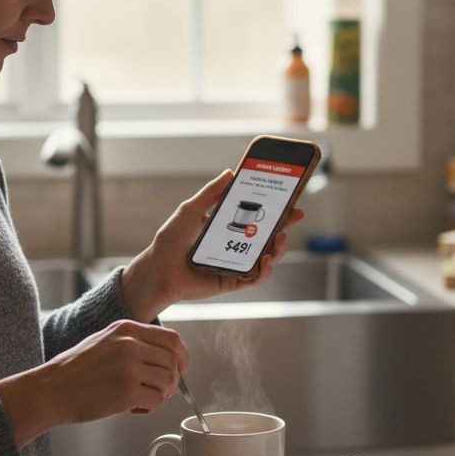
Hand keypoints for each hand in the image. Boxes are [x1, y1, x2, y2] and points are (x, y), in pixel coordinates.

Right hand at [0, 319, 187, 447]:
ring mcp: (129, 368)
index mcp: (126, 329)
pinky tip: (134, 409)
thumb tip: (167, 357)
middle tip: (157, 391)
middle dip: (172, 380)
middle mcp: (130, 345)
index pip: (171, 339)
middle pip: (173, 362)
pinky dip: (150, 408)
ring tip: (141, 400)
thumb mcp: (105, 341)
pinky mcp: (126, 392)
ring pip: (168, 382)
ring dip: (160, 395)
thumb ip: (134, 342)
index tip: (181, 369)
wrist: (50, 390)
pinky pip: (157, 401)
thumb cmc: (75, 371)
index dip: (182, 356)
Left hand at [120, 170, 305, 320]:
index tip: (288, 197)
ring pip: (267, 257)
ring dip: (279, 248)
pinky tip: (267, 259)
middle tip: (296, 214)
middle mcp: (235, 246)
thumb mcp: (191, 210)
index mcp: (227, 228)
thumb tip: (230, 172)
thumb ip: (210, 193)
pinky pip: (256, 277)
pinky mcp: (233, 282)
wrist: (158, 270)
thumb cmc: (170, 241)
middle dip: (285, 225)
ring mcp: (236, 264)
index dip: (273, 208)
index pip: (255, 216)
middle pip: (267, 236)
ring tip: (281, 238)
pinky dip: (266, 269)